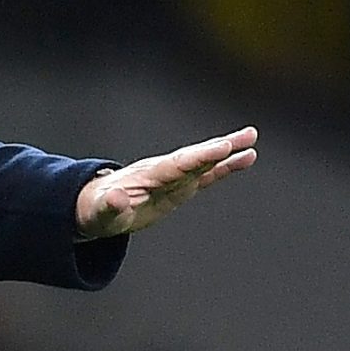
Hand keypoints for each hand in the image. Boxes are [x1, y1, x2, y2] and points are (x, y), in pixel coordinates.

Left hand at [76, 126, 257, 238]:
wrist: (97, 206)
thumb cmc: (98, 211)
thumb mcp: (101, 214)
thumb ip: (111, 206)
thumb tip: (117, 198)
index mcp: (148, 176)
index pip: (178, 164)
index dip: (201, 156)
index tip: (222, 146)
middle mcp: (164, 171)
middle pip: (195, 157)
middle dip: (218, 149)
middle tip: (245, 136)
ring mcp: (174, 177)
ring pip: (205, 163)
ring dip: (227, 152)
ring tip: (252, 141)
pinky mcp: (180, 186)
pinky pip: (207, 175)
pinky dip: (226, 167)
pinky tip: (246, 158)